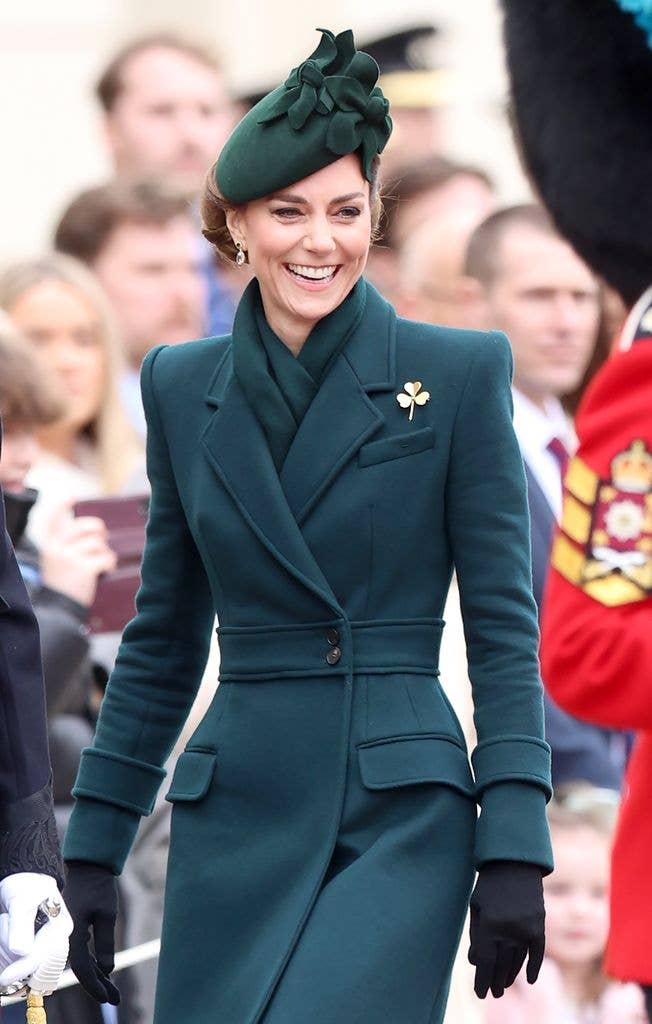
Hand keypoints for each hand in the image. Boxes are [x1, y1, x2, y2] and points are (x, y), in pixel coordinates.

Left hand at [0, 872, 72, 993]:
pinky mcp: (27, 952)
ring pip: (17, 965)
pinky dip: (2, 954)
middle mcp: (53, 942)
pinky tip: (2, 936)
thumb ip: (22, 924)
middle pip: (28, 964)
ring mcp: (39, 948)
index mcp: (60, 928)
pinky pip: (12, 963)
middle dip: (8, 950)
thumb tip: (22, 951)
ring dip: (3, 949)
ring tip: (5, 921)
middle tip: (4, 919)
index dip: (23, 968)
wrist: (21, 880)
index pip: (42, 956)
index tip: (4, 978)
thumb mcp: (23, 898)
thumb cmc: (26, 884)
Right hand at [40, 506, 116, 607]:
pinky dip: (110, 563)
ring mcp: (70, 558)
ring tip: (102, 564)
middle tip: (103, 539)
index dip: (63, 507)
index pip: (53, 520)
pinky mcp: (84, 568)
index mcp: (49, 546)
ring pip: (99, 543)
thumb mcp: (58, 561)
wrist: (60, 609)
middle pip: (86, 527)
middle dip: (99, 531)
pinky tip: (107, 570)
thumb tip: (93, 528)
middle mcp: (57, 549)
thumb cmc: (64, 585)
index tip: (71, 497)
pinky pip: (106, 557)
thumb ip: (68, 544)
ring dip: (105, 553)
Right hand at [64, 861, 119, 1004]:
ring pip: (82, 962)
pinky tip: (104, 971)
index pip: (83, 969)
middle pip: (82, 969)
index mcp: (71, 934)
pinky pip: (81, 952)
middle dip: (98, 985)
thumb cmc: (98, 888)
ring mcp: (67, 934)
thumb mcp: (107, 914)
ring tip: (113, 989)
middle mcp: (65, 937)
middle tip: (116, 998)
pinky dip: (93, 962)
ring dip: (97, 975)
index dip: (96, 986)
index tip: (109, 998)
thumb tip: (108, 969)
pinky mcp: (72, 930)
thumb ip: (106, 942)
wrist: (88, 868)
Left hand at [468, 860, 544, 998]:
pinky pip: (537, 952)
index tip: (480, 993)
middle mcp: (510, 929)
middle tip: (493, 994)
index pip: (486, 961)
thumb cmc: (490, 884)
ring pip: (518, 960)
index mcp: (490, 924)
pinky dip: (534, 967)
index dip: (482, 980)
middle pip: (502, 964)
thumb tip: (476, 963)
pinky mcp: (539, 925)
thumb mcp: (477, 906)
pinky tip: (529, 980)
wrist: (515, 863)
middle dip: (496, 981)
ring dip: (511, 976)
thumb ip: (476, 935)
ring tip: (504, 986)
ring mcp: (527, 928)